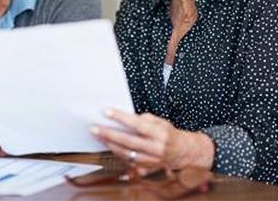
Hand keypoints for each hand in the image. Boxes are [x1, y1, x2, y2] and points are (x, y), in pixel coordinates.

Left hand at [91, 109, 213, 169]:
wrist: (183, 153)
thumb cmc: (169, 134)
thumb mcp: (161, 121)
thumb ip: (145, 119)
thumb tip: (126, 117)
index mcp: (159, 133)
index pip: (137, 124)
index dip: (121, 118)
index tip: (107, 112)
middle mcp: (155, 148)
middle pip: (128, 141)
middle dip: (109, 134)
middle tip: (94, 127)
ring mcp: (151, 159)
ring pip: (126, 153)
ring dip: (109, 144)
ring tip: (98, 136)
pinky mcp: (147, 167)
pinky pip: (128, 161)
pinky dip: (117, 153)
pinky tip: (108, 145)